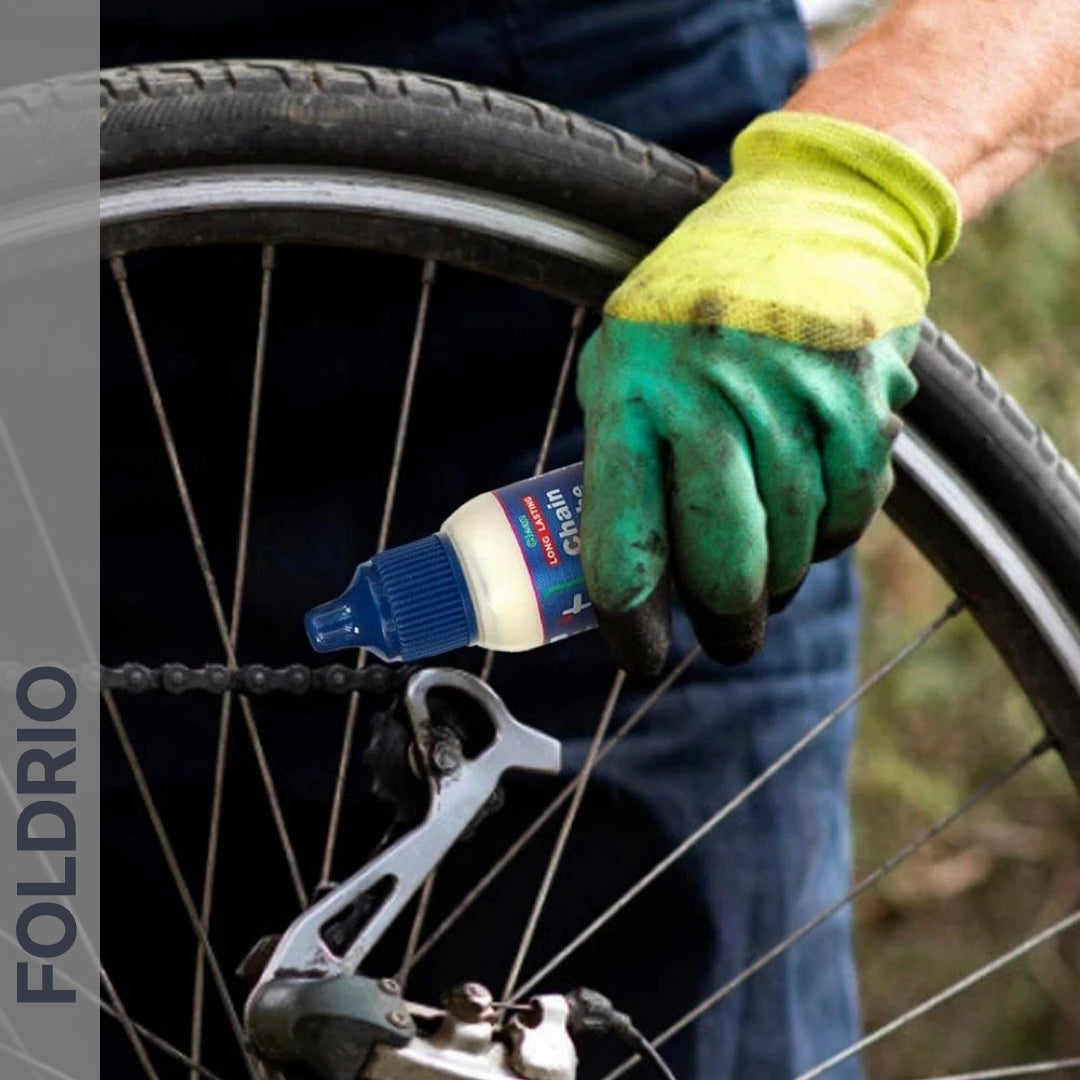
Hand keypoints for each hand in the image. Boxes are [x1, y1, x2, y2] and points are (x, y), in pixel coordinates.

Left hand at [577, 112, 959, 674]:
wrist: (809, 217)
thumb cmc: (689, 315)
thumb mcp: (622, 367)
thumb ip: (620, 461)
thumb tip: (627, 579)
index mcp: (632, 394)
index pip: (625, 542)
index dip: (630, 621)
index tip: (640, 654)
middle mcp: (713, 398)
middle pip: (726, 564)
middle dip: (725, 622)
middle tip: (724, 635)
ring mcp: (795, 400)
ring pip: (793, 549)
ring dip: (778, 580)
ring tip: (765, 573)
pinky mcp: (863, 403)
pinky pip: (850, 514)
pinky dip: (829, 537)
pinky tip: (808, 518)